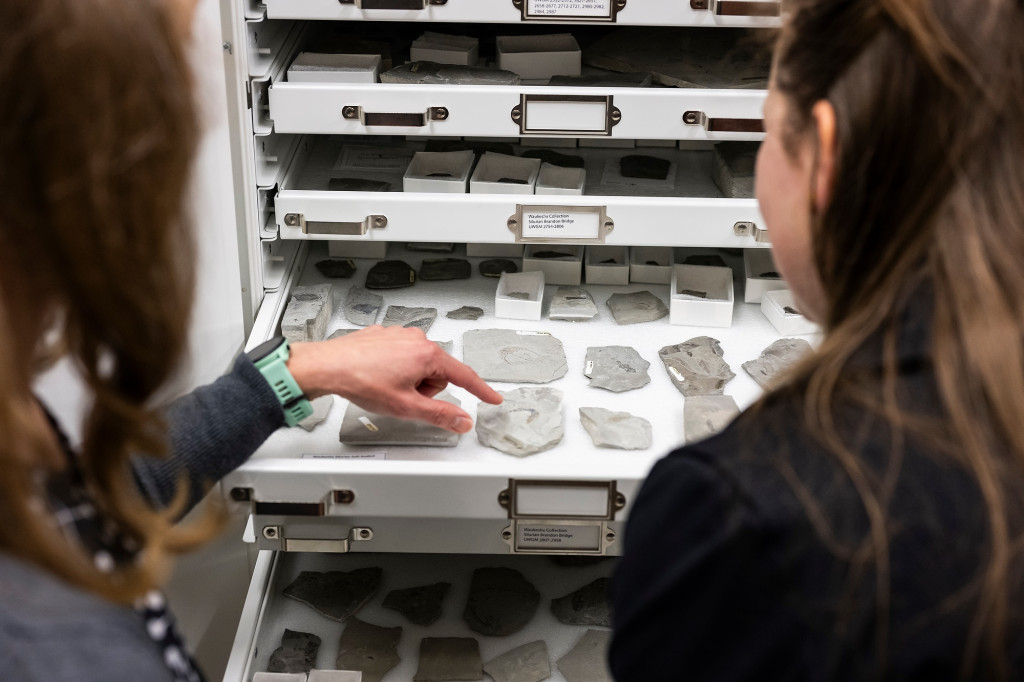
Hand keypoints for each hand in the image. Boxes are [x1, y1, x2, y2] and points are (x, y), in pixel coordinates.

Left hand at [287, 326, 501, 432]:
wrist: (328, 366)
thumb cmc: (362, 381)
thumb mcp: (406, 406)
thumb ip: (440, 415)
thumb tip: (462, 420)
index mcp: (428, 355)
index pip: (464, 376)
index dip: (480, 390)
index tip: (493, 398)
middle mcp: (417, 339)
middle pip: (437, 373)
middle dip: (425, 389)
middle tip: (404, 398)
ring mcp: (399, 335)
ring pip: (418, 364)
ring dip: (409, 379)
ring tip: (386, 386)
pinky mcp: (384, 335)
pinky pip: (401, 355)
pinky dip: (395, 368)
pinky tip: (377, 375)